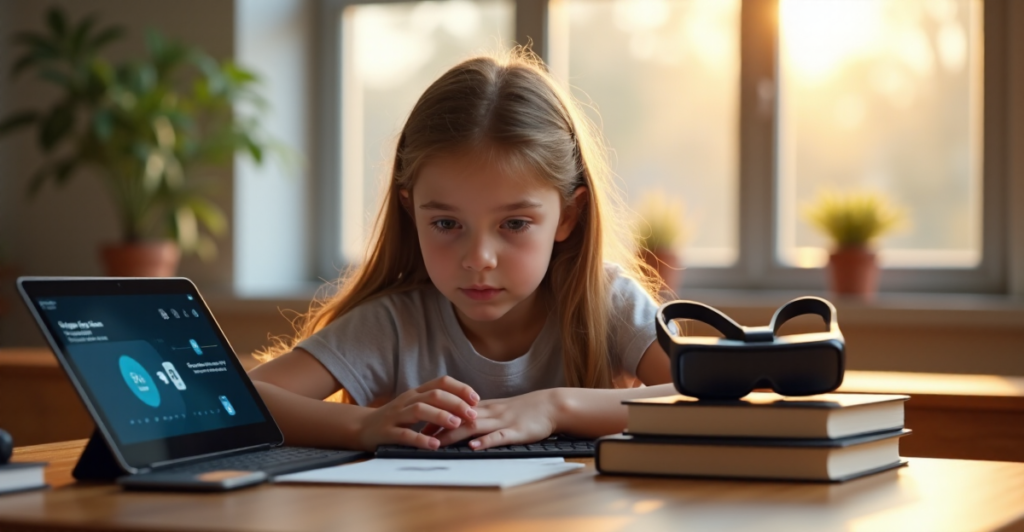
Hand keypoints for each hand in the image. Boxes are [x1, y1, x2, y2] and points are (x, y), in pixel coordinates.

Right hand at [357, 376, 478, 450]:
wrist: (362, 428)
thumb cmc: (396, 418)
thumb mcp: (415, 406)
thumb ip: (436, 404)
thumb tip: (467, 407)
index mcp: (416, 392)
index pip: (441, 382)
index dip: (461, 389)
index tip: (476, 400)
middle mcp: (407, 400)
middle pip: (434, 394)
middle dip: (456, 403)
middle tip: (472, 415)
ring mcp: (396, 415)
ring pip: (420, 410)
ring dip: (440, 416)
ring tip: (456, 424)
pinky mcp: (387, 432)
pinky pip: (405, 434)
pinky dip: (421, 439)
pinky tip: (435, 444)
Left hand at [428, 389, 560, 449]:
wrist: (551, 405)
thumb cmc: (526, 410)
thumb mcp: (501, 410)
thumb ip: (482, 416)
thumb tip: (463, 424)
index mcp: (485, 408)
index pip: (455, 411)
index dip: (436, 419)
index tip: (418, 427)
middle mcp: (490, 413)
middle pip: (459, 418)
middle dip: (438, 428)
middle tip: (419, 438)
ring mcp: (502, 421)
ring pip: (475, 426)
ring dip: (455, 434)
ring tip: (438, 443)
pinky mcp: (516, 431)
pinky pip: (498, 436)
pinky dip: (485, 441)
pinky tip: (474, 447)